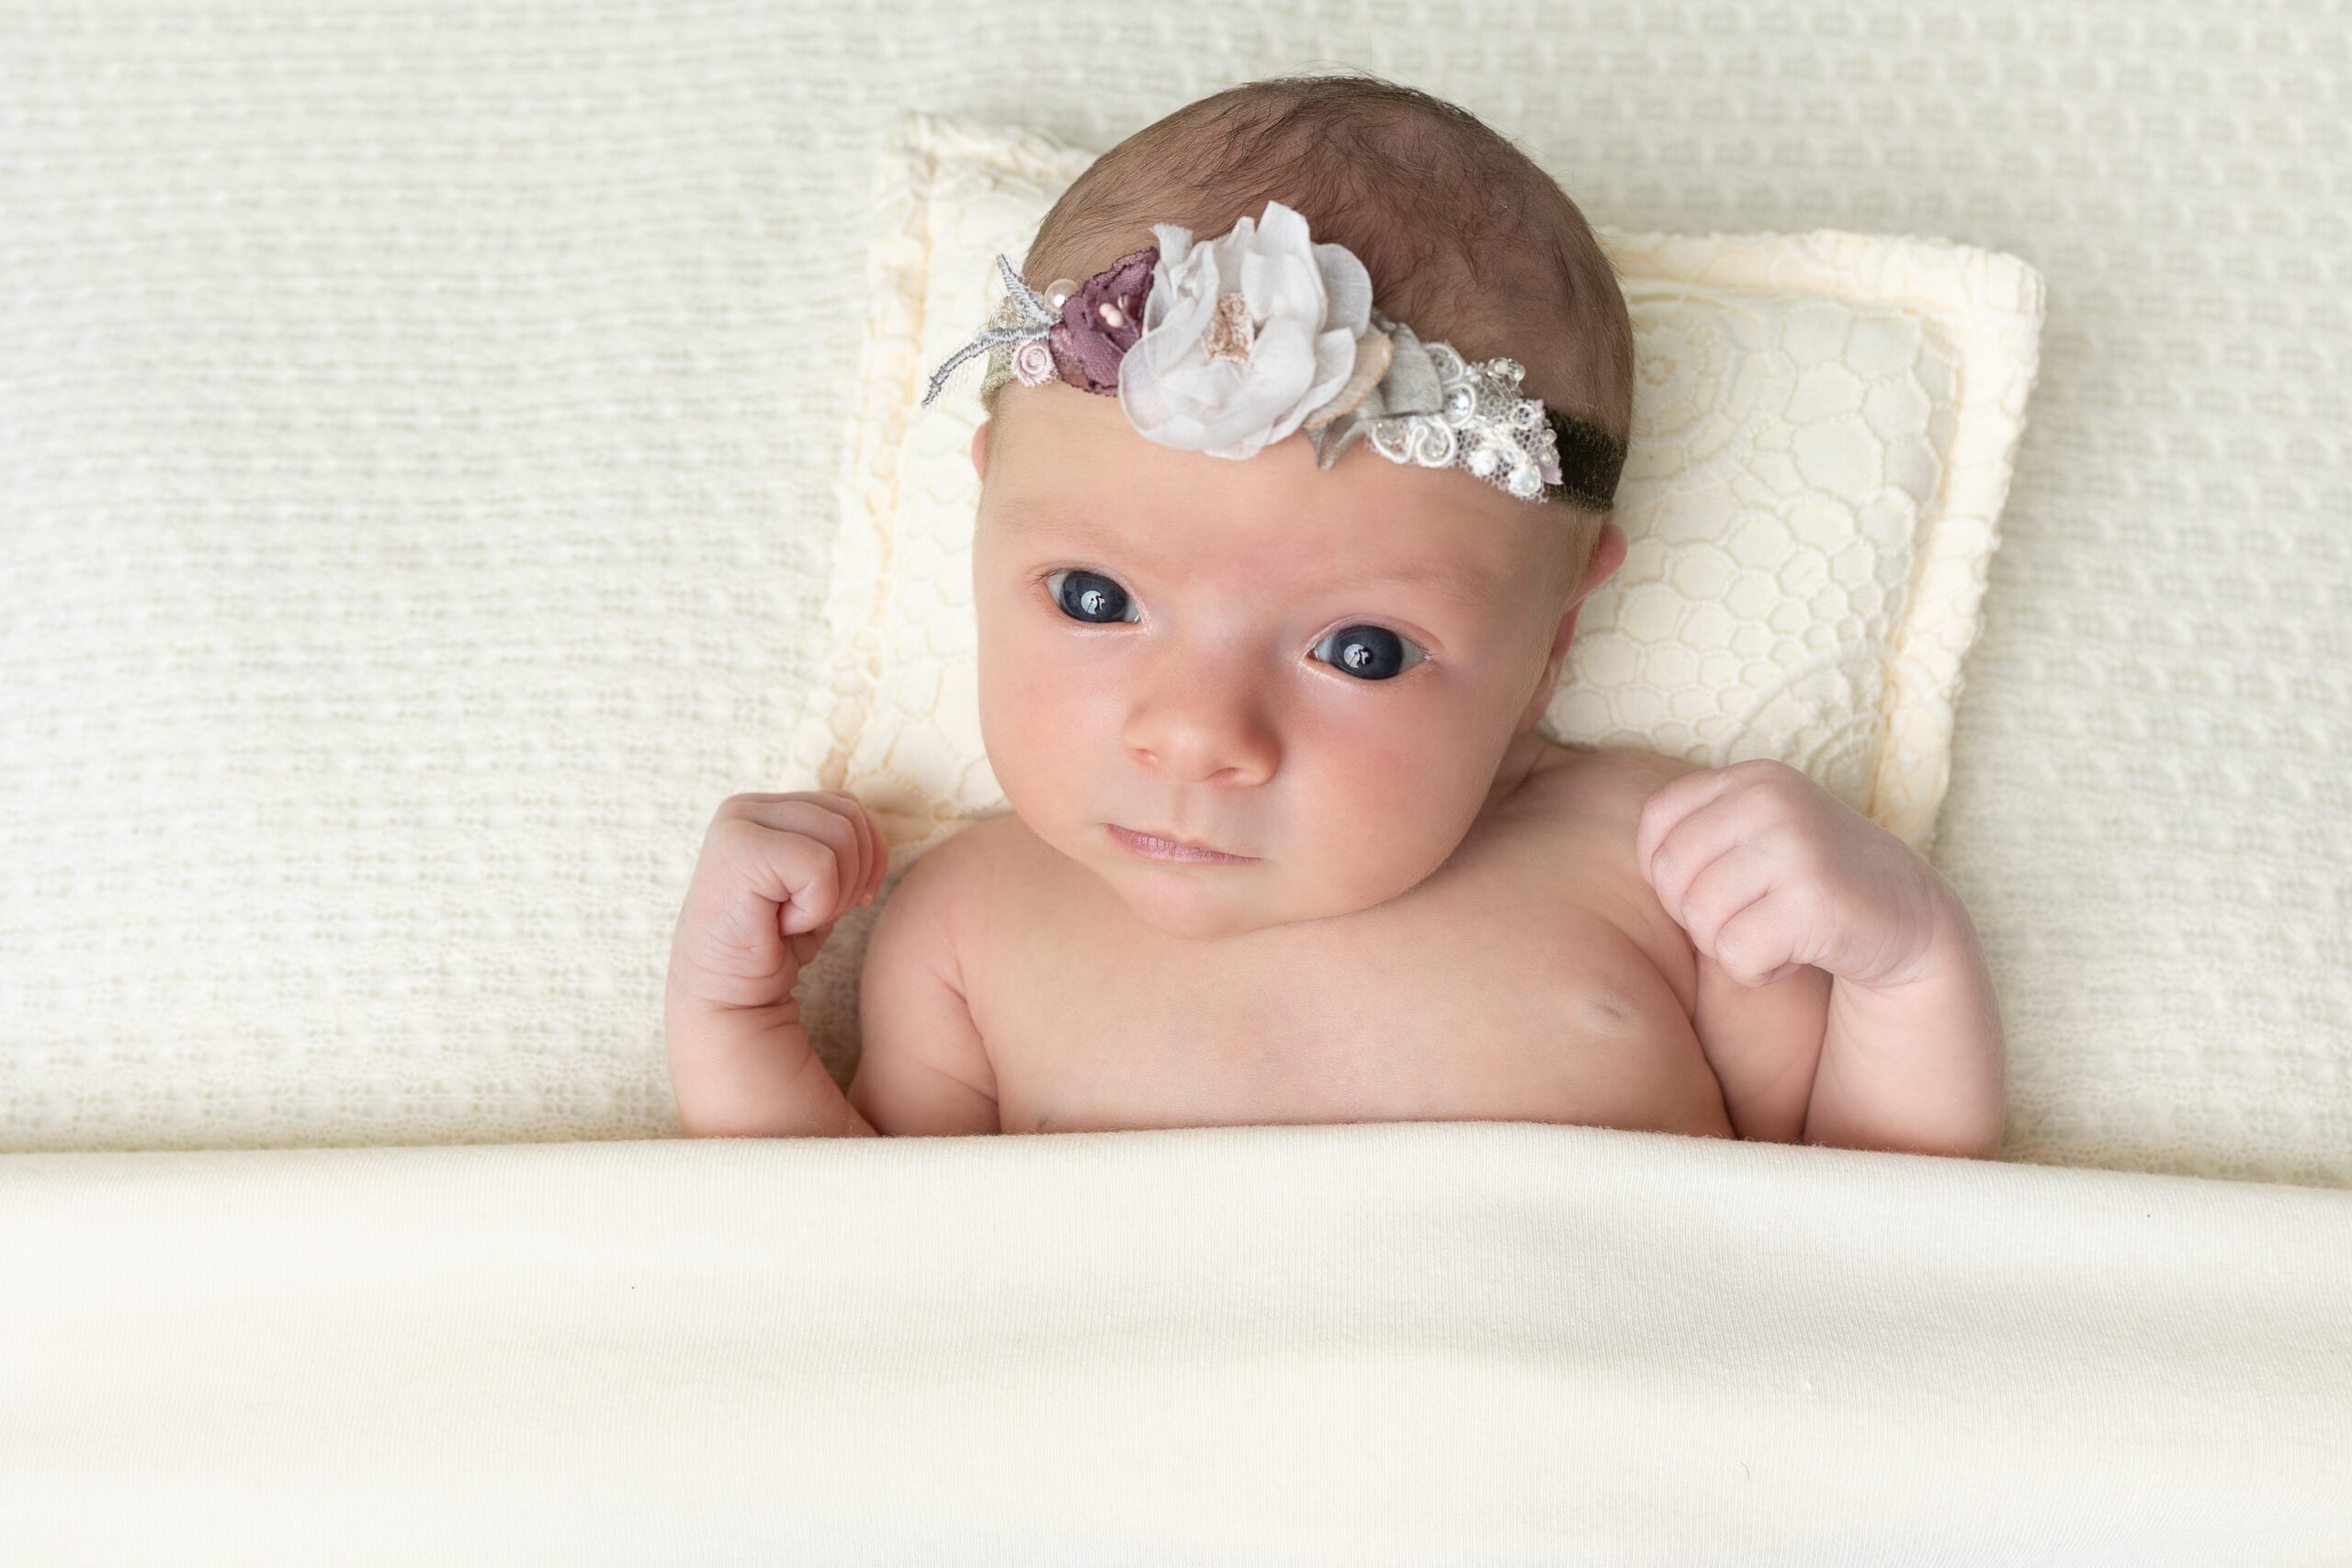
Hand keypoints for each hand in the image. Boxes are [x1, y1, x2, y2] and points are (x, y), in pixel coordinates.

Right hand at [667, 790, 888, 1013]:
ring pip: (842, 836)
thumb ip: (840, 850)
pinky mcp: (740, 848)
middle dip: (854, 876)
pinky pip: (821, 866)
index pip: (847, 806)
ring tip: (795, 918)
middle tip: (815, 915)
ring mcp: (739, 823)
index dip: (867, 857)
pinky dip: (816, 907)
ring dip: (833, 893)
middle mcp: (747, 807)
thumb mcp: (816, 887)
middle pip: (850, 817)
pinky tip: (782, 924)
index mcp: (765, 809)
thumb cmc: (771, 946)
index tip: (845, 902)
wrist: (726, 996)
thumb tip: (876, 837)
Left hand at [1634, 759, 1953, 990]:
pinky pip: (1736, 955)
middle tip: (1748, 919)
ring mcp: (1795, 845)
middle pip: (1670, 875)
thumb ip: (1693, 835)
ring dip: (1730, 946)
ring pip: (1700, 918)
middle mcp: (1772, 800)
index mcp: (1750, 777)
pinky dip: (1758, 971)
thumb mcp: (1752, 837)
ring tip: (1775, 932)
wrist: (1907, 918)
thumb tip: (1618, 857)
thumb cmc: (1808, 883)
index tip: (1714, 888)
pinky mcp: (1815, 900)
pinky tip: (1794, 954)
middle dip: (1697, 915)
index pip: (1655, 822)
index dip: (1667, 873)